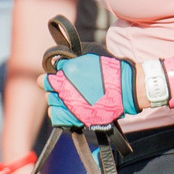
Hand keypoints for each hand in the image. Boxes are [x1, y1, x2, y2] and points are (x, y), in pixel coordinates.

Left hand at [44, 53, 171, 129]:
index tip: (54, 77)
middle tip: (62, 87)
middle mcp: (66, 88)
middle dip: (53, 87)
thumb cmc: (110, 70)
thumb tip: (59, 63)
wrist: (126, 88)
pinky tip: (66, 110)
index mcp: (68, 71)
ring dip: (55, 100)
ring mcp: (70, 104)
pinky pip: (57, 117)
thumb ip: (71, 60)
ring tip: (65, 99)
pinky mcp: (77, 117)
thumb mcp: (89, 56)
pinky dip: (58, 113)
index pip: (46, 76)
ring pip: (51, 103)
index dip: (49, 76)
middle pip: (47, 89)